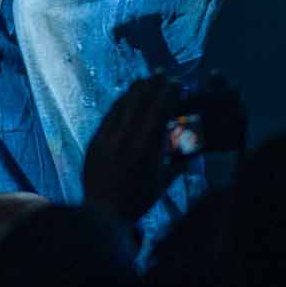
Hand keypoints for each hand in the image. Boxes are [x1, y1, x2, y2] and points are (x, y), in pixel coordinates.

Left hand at [80, 76, 177, 228]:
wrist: (103, 213)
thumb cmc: (137, 200)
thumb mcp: (162, 184)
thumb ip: (177, 163)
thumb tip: (192, 148)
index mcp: (144, 150)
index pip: (156, 112)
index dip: (166, 94)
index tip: (176, 83)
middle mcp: (123, 140)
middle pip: (138, 103)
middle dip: (151, 85)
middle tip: (162, 73)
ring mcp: (105, 139)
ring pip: (120, 106)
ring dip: (134, 91)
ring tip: (145, 80)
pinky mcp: (94, 141)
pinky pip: (107, 117)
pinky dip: (119, 105)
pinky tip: (126, 98)